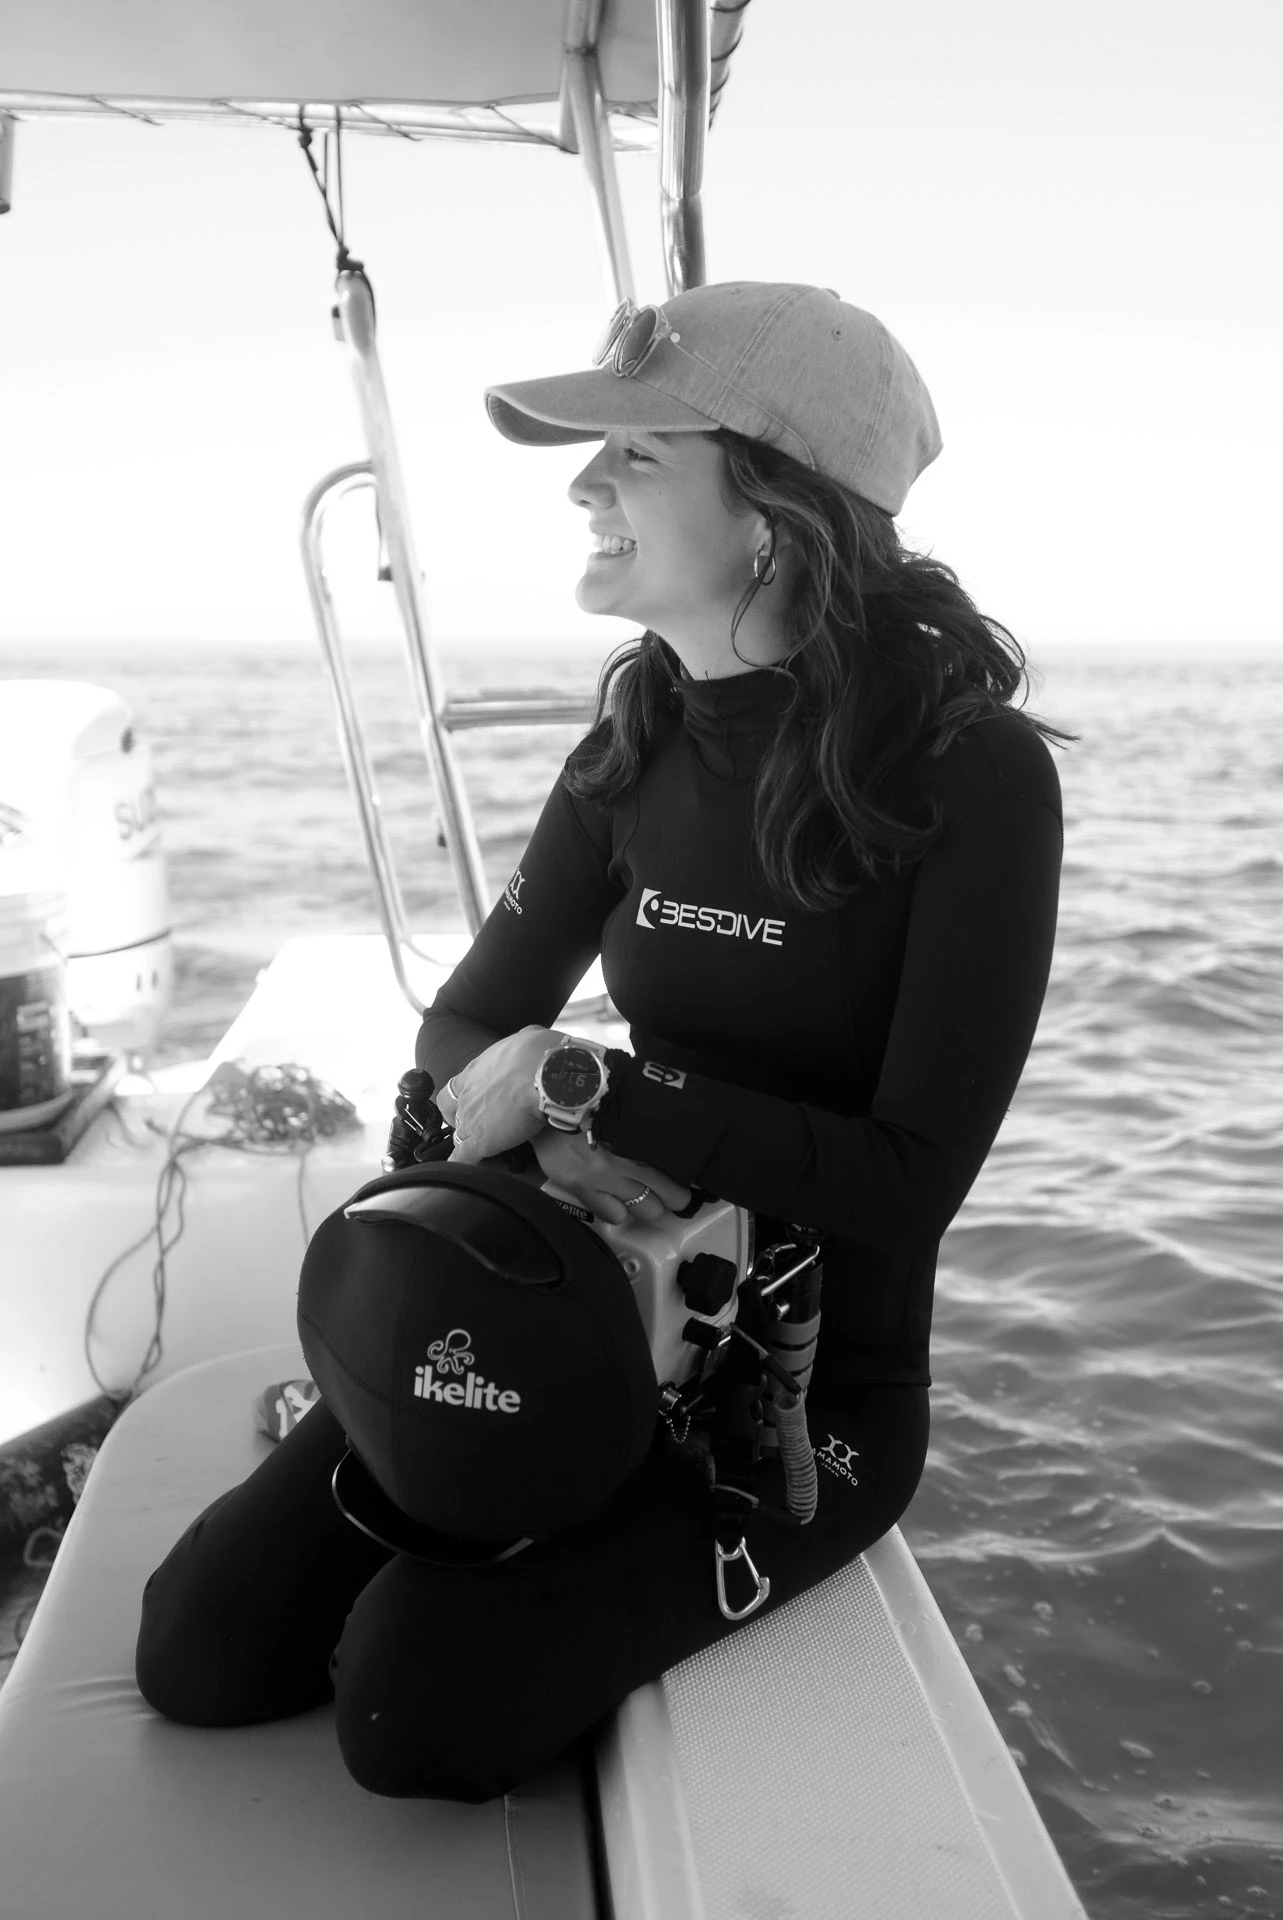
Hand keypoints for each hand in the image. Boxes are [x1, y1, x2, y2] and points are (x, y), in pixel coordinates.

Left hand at [440, 1025, 568, 1164]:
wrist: (546, 1074)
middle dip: (462, 1121)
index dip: (459, 1099)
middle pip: (453, 1114)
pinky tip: (467, 1172)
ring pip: (460, 1137)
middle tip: (475, 1126)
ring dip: (469, 1142)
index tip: (466, 1104)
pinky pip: (463, 1158)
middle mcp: (467, 1095)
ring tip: (484, 1150)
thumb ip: (522, 1043)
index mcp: (475, 1071)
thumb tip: (529, 1041)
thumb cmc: (541, 1053)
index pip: (454, 1089)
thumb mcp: (528, 1038)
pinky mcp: (481, 1141)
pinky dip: (464, 1164)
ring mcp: (470, 1119)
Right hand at [532, 1127, 690, 1227]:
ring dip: (644, 1206)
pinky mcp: (585, 1189)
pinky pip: (614, 1215)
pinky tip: (611, 1200)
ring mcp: (606, 1177)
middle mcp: (627, 1159)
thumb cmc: (584, 1111)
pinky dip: (616, 1212)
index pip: (676, 1168)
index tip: (683, 1182)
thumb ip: (642, 1132)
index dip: (683, 1180)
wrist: (546, 1112)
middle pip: (670, 1195)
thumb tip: (663, 1146)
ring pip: (647, 1209)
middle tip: (665, 1194)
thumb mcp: (620, 1116)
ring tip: (636, 1196)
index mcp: (639, 1138)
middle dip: (670, 1197)